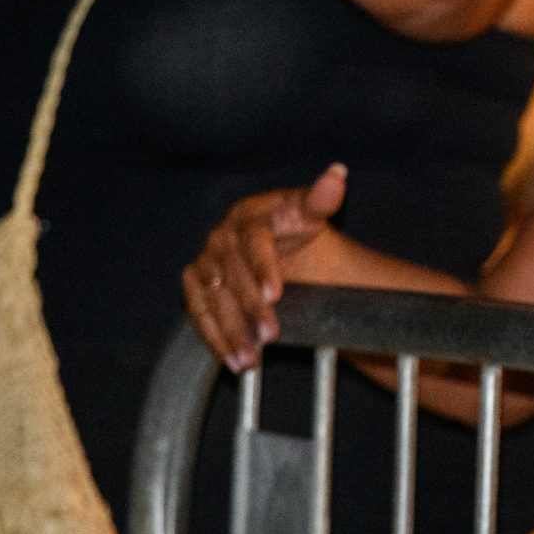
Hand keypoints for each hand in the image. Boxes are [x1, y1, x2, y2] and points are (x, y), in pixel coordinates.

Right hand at [184, 165, 346, 371]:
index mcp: (248, 214)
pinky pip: (199, 313)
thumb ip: (321, 199)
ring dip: (229, 330)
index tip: (275, 294)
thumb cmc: (299, 229)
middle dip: (250, 307)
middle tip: (270, 333)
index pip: (252, 242)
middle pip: (231, 275)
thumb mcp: (312, 214)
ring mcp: (205, 262)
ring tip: (250, 358)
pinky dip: (214, 338)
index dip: (262, 268)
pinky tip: (231, 359)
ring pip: (212, 299)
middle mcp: (221, 237)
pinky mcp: (196, 286)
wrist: (286, 251)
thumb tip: (337, 174)